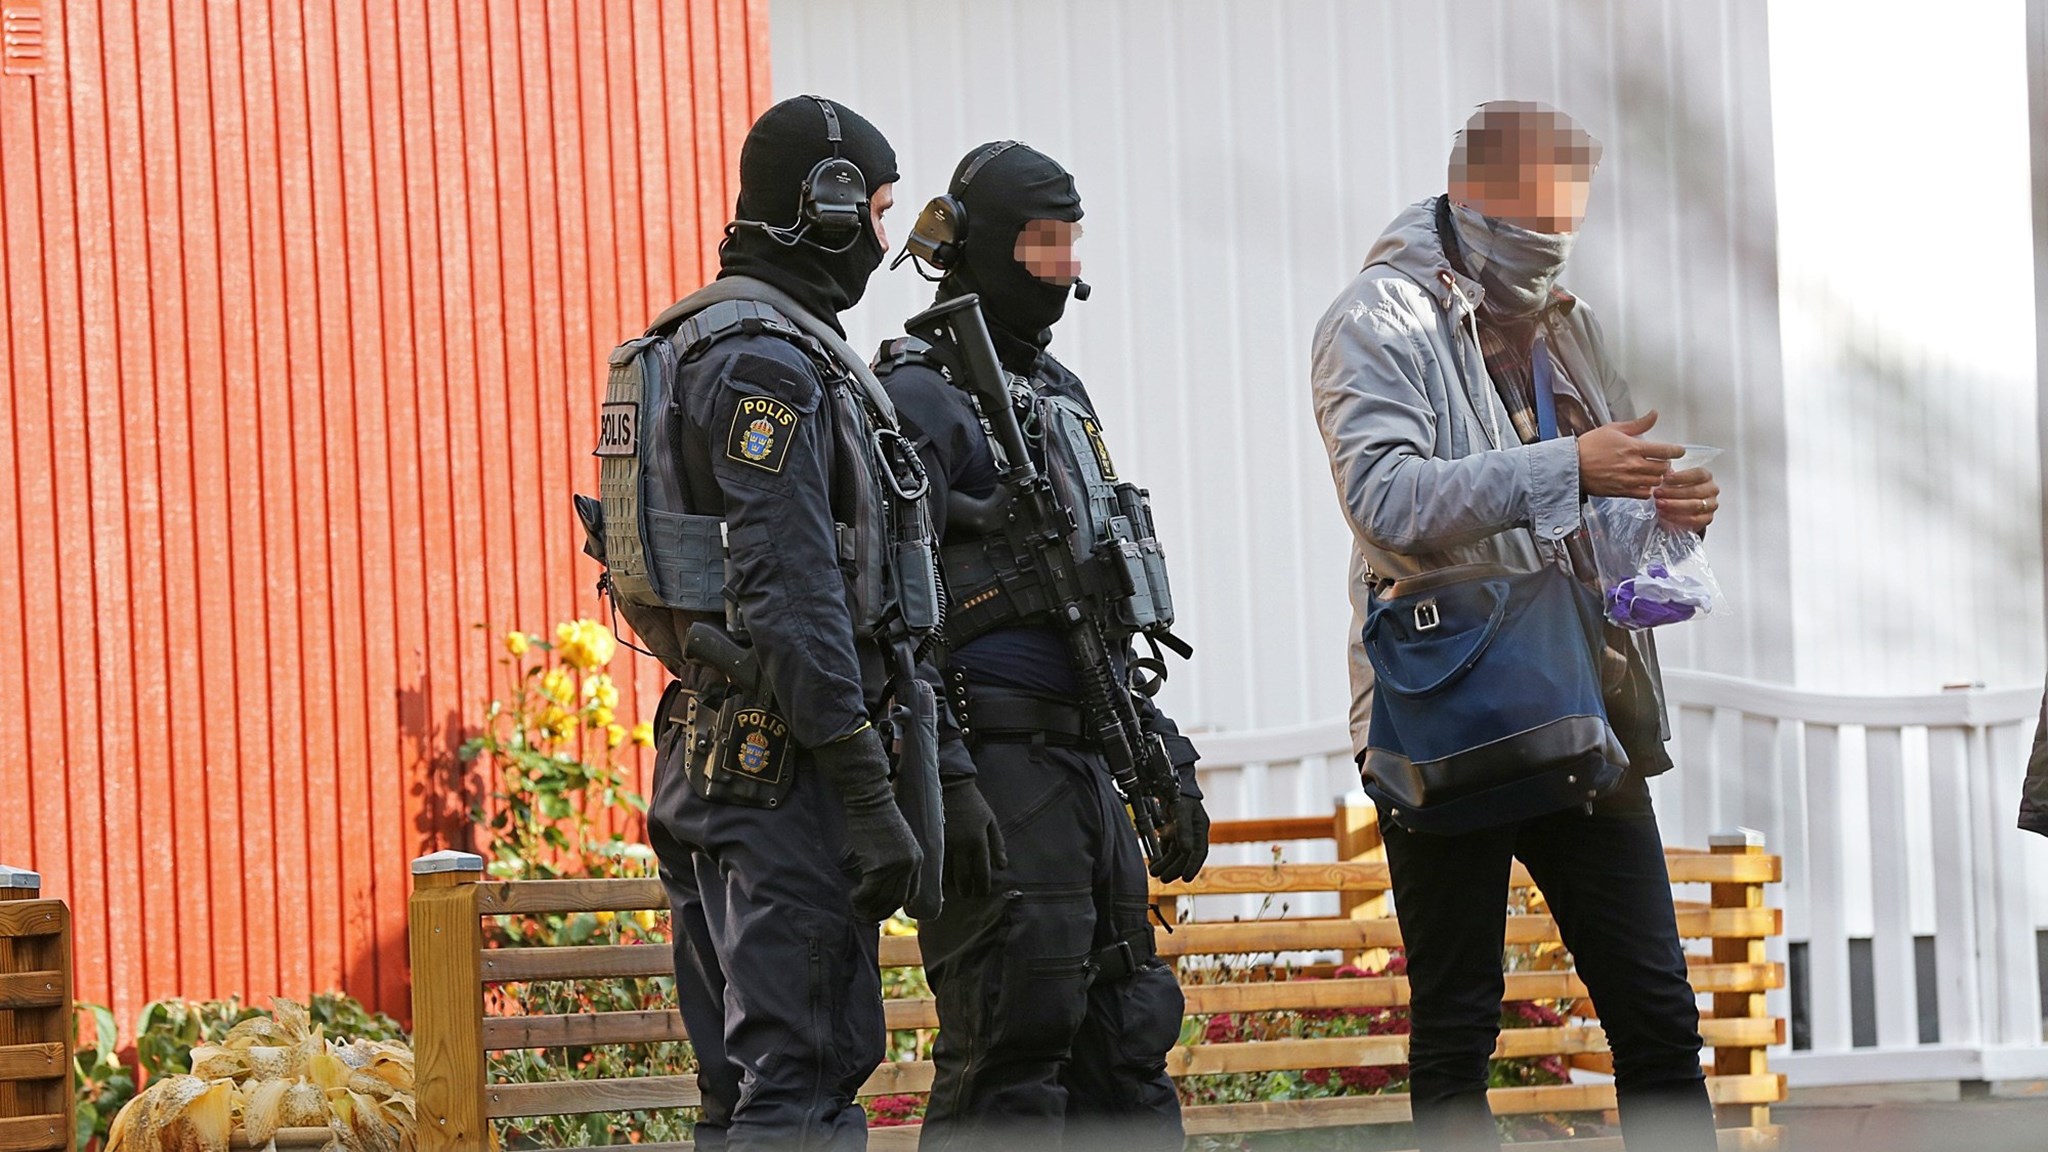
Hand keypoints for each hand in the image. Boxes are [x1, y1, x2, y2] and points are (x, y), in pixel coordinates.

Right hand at [814, 727, 922, 920]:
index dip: (895, 903)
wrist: (870, 800)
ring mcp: (896, 867)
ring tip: (856, 908)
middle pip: (896, 899)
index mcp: (918, 858)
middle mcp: (910, 865)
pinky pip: (869, 892)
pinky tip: (852, 898)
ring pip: (882, 898)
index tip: (881, 907)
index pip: (910, 892)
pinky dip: (859, 899)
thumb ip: (896, 858)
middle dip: (880, 910)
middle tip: (865, 914)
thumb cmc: (878, 816)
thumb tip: (884, 879)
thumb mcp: (896, 839)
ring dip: (868, 907)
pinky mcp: (878, 866)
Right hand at [940, 774, 1007, 896]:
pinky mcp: (930, 840)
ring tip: (956, 886)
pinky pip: (934, 864)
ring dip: (952, 884)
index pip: (982, 873)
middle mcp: (961, 846)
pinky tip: (942, 875)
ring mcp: (944, 844)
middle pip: (964, 879)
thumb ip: (997, 844)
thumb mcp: (990, 820)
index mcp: (978, 841)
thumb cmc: (972, 803)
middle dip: (967, 891)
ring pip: (947, 875)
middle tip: (969, 894)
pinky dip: (939, 874)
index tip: (982, 893)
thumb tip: (1002, 866)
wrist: (949, 784)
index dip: (982, 887)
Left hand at [1149, 794, 1210, 882]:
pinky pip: (1166, 847)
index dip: (1194, 866)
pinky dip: (1161, 855)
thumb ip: (1185, 830)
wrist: (1167, 780)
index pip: (1199, 852)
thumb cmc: (1179, 793)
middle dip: (1174, 868)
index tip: (1187, 878)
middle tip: (1163, 878)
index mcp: (1200, 828)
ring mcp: (1180, 831)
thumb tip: (1187, 850)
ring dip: (1166, 864)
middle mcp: (1192, 832)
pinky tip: (1154, 863)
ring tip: (1154, 872)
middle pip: (1185, 856)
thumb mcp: (1182, 811)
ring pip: (1174, 853)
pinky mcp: (1170, 830)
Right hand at [1577, 410, 1682, 498]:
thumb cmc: (1590, 446)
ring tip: (1651, 472)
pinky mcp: (1622, 492)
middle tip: (1661, 461)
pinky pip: (1645, 494)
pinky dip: (1647, 489)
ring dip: (1657, 476)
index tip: (1679, 451)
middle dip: (1665, 464)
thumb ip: (1638, 424)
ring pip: (1656, 481)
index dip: (1676, 451)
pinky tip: (1642, 483)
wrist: (1572, 465)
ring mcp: (1629, 480)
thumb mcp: (1613, 429)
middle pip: (1663, 468)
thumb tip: (1654, 415)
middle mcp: (1634, 465)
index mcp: (1634, 448)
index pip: (1665, 451)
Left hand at [1654, 467, 1719, 532]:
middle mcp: (1711, 490)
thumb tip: (1662, 472)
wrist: (1681, 509)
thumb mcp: (1674, 480)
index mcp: (1706, 477)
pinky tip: (1664, 514)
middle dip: (1673, 493)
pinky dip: (1677, 517)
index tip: (1666, 479)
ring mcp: (1711, 505)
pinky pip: (1693, 520)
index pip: (1698, 474)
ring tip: (1659, 504)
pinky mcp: (1707, 519)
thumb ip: (1669, 476)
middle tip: (1658, 493)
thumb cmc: (1678, 491)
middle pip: (1695, 491)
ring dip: (1674, 505)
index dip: (1681, 477)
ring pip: (1694, 506)